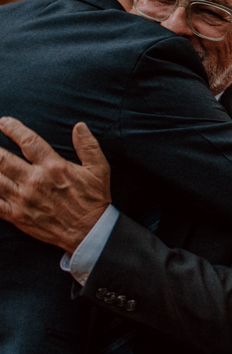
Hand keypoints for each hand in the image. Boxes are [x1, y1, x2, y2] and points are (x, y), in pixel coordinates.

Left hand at [0, 118, 111, 252]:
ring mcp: (23, 199)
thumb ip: (88, 146)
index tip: (4, 122)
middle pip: (3, 159)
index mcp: (54, 167)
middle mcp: (35, 181)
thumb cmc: (94, 199)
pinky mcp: (17, 215)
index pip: (28, 142)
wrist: (89, 231)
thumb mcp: (99, 169)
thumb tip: (79, 126)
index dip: (13, 129)